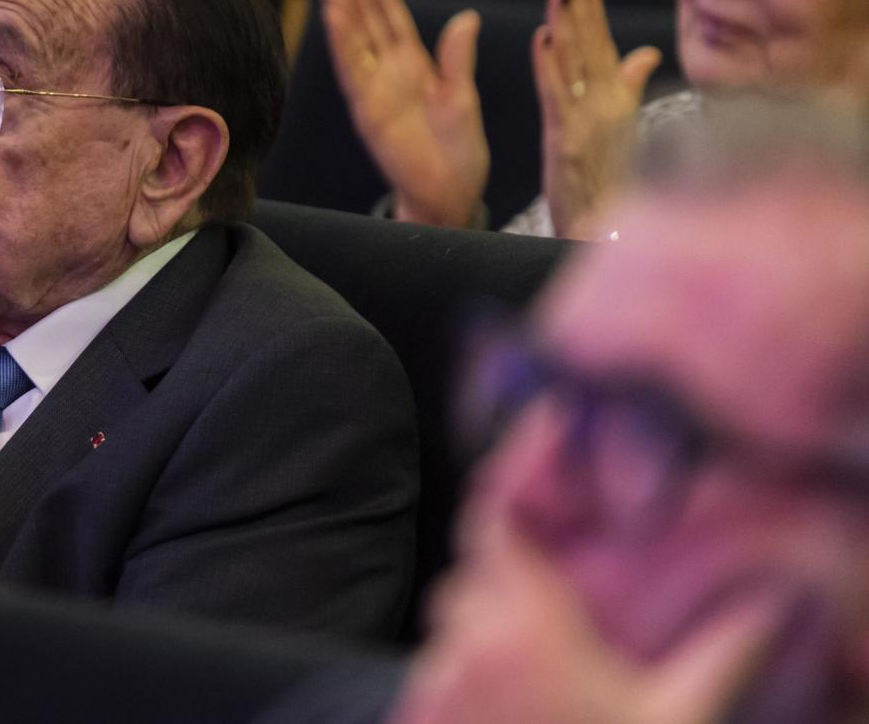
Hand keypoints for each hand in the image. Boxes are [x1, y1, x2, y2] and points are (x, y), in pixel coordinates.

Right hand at [312, 0, 488, 226]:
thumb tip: (466, 18)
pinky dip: (342, 40)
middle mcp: (390, 70)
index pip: (391, 13)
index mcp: (416, 63)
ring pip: (353, 36)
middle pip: (365, 17)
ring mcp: (375, 88)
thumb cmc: (459, 152)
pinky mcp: (367, 109)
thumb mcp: (465, 100)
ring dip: (340, 4)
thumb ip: (459, 59)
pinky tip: (334, 13)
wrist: (447, 194)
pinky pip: (352, 68)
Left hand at [393, 521, 787, 723]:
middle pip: (468, 581)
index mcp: (529, 624)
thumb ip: (718, 654)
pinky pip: (430, 673)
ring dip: (477, 638)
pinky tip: (500, 709)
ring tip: (527, 680)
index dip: (504, 495)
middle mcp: (471, 639)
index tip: (522, 482)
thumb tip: (766, 605)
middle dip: (499, 589)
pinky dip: (457, 678)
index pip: (494, 525)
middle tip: (547, 623)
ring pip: (448, 629)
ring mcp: (436, 678)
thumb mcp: (674, 716)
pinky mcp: (416, 712)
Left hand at [532, 0, 660, 240]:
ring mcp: (590, 122)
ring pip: (576, 62)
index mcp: (617, 100)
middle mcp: (608, 105)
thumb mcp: (621, 129)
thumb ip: (629, 86)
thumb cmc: (613, 184)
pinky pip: (557, 96)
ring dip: (568, 22)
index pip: (603, 44)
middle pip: (592, 45)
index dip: (593, 9)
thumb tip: (645, 53)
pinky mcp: (569, 141)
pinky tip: (544, 38)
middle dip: (582, 4)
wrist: (609, 236)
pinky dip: (550, 65)